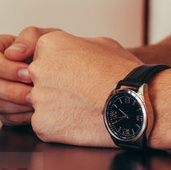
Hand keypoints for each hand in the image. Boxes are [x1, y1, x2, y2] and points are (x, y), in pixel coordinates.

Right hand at [0, 26, 59, 126]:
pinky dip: (21, 116)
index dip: (2, 67)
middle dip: (7, 89)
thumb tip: (11, 54)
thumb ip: (29, 37)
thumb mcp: (45, 37)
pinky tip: (37, 110)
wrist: (66, 72)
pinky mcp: (4, 111)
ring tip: (38, 101)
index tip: (28, 71)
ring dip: (15, 105)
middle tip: (32, 91)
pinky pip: (4, 118)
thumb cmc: (52, 51)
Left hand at [0, 27, 141, 144]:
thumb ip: (71, 44)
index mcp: (49, 44)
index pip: (35, 55)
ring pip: (37, 104)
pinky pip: (42, 125)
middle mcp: (37, 69)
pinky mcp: (41, 124)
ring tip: (80, 108)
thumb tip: (63, 49)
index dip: (53, 68)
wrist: (137, 104)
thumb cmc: (124, 73)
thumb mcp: (99, 43)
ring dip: (54, 108)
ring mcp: (37, 98)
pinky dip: (58, 127)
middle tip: (75, 93)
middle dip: (49, 88)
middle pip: (33, 80)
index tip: (65, 75)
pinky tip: (79, 122)